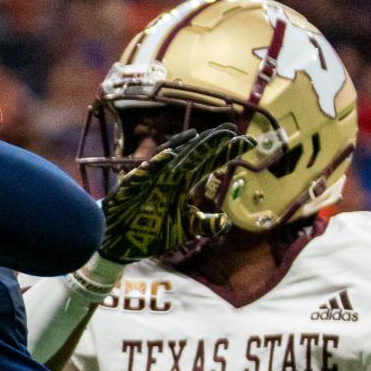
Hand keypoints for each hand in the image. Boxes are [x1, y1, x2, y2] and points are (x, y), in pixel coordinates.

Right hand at [99, 125, 253, 264]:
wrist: (121, 242)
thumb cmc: (151, 231)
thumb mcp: (184, 230)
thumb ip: (204, 223)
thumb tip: (226, 221)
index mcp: (183, 184)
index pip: (210, 164)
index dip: (228, 152)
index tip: (250, 142)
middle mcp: (170, 177)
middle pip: (194, 155)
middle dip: (212, 142)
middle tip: (232, 128)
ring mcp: (151, 180)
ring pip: (172, 158)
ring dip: (187, 146)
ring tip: (205, 134)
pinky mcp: (132, 187)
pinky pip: (144, 173)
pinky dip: (156, 164)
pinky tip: (171, 155)